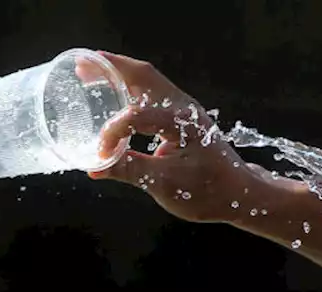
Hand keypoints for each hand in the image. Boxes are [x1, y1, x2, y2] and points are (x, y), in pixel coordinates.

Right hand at [80, 52, 254, 223]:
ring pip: (148, 81)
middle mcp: (184, 108)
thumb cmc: (208, 191)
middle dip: (110, 69)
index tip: (102, 155)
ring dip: (120, 75)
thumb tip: (96, 167)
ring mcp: (185, 110)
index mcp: (181, 122)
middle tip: (81, 68)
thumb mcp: (166, 185)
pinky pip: (154, 93)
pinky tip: (116, 95)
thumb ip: (129, 171)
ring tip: (92, 74)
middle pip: (143, 75)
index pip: (135, 116)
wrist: (239, 194)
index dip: (113, 132)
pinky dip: (131, 88)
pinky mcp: (184, 118)